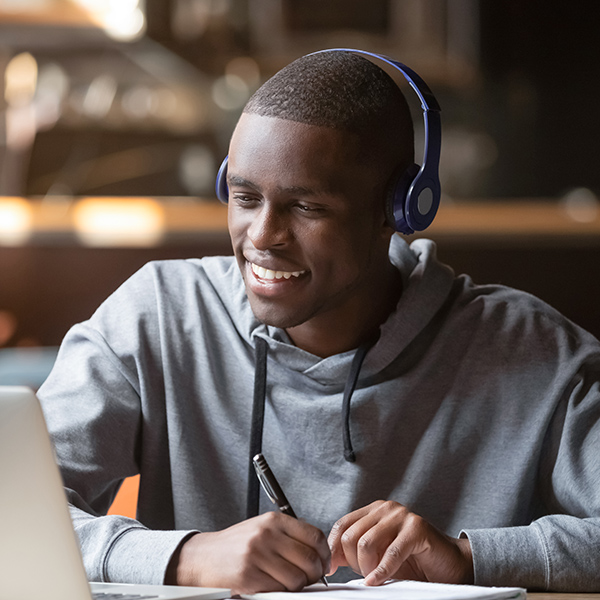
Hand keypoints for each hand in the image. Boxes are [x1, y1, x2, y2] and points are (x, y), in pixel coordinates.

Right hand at [165, 512, 329, 593]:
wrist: (203, 557)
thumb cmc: (235, 545)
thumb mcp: (262, 529)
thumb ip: (288, 536)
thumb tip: (318, 552)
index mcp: (274, 520)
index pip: (314, 535)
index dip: (324, 554)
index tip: (324, 563)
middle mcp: (267, 534)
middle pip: (309, 559)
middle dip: (315, 574)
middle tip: (310, 578)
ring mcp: (258, 554)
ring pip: (297, 578)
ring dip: (298, 586)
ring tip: (288, 583)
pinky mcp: (249, 575)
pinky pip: (279, 590)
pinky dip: (280, 592)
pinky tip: (272, 586)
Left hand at [328, 500, 472, 585]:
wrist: (448, 564)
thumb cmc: (413, 561)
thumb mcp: (377, 555)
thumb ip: (354, 552)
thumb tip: (329, 559)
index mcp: (373, 511)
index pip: (342, 525)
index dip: (334, 549)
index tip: (331, 569)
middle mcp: (385, 509)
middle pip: (351, 535)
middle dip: (353, 562)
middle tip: (364, 575)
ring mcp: (401, 515)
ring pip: (366, 543)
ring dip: (367, 568)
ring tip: (375, 577)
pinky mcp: (416, 528)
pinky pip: (391, 552)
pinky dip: (381, 571)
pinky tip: (378, 580)